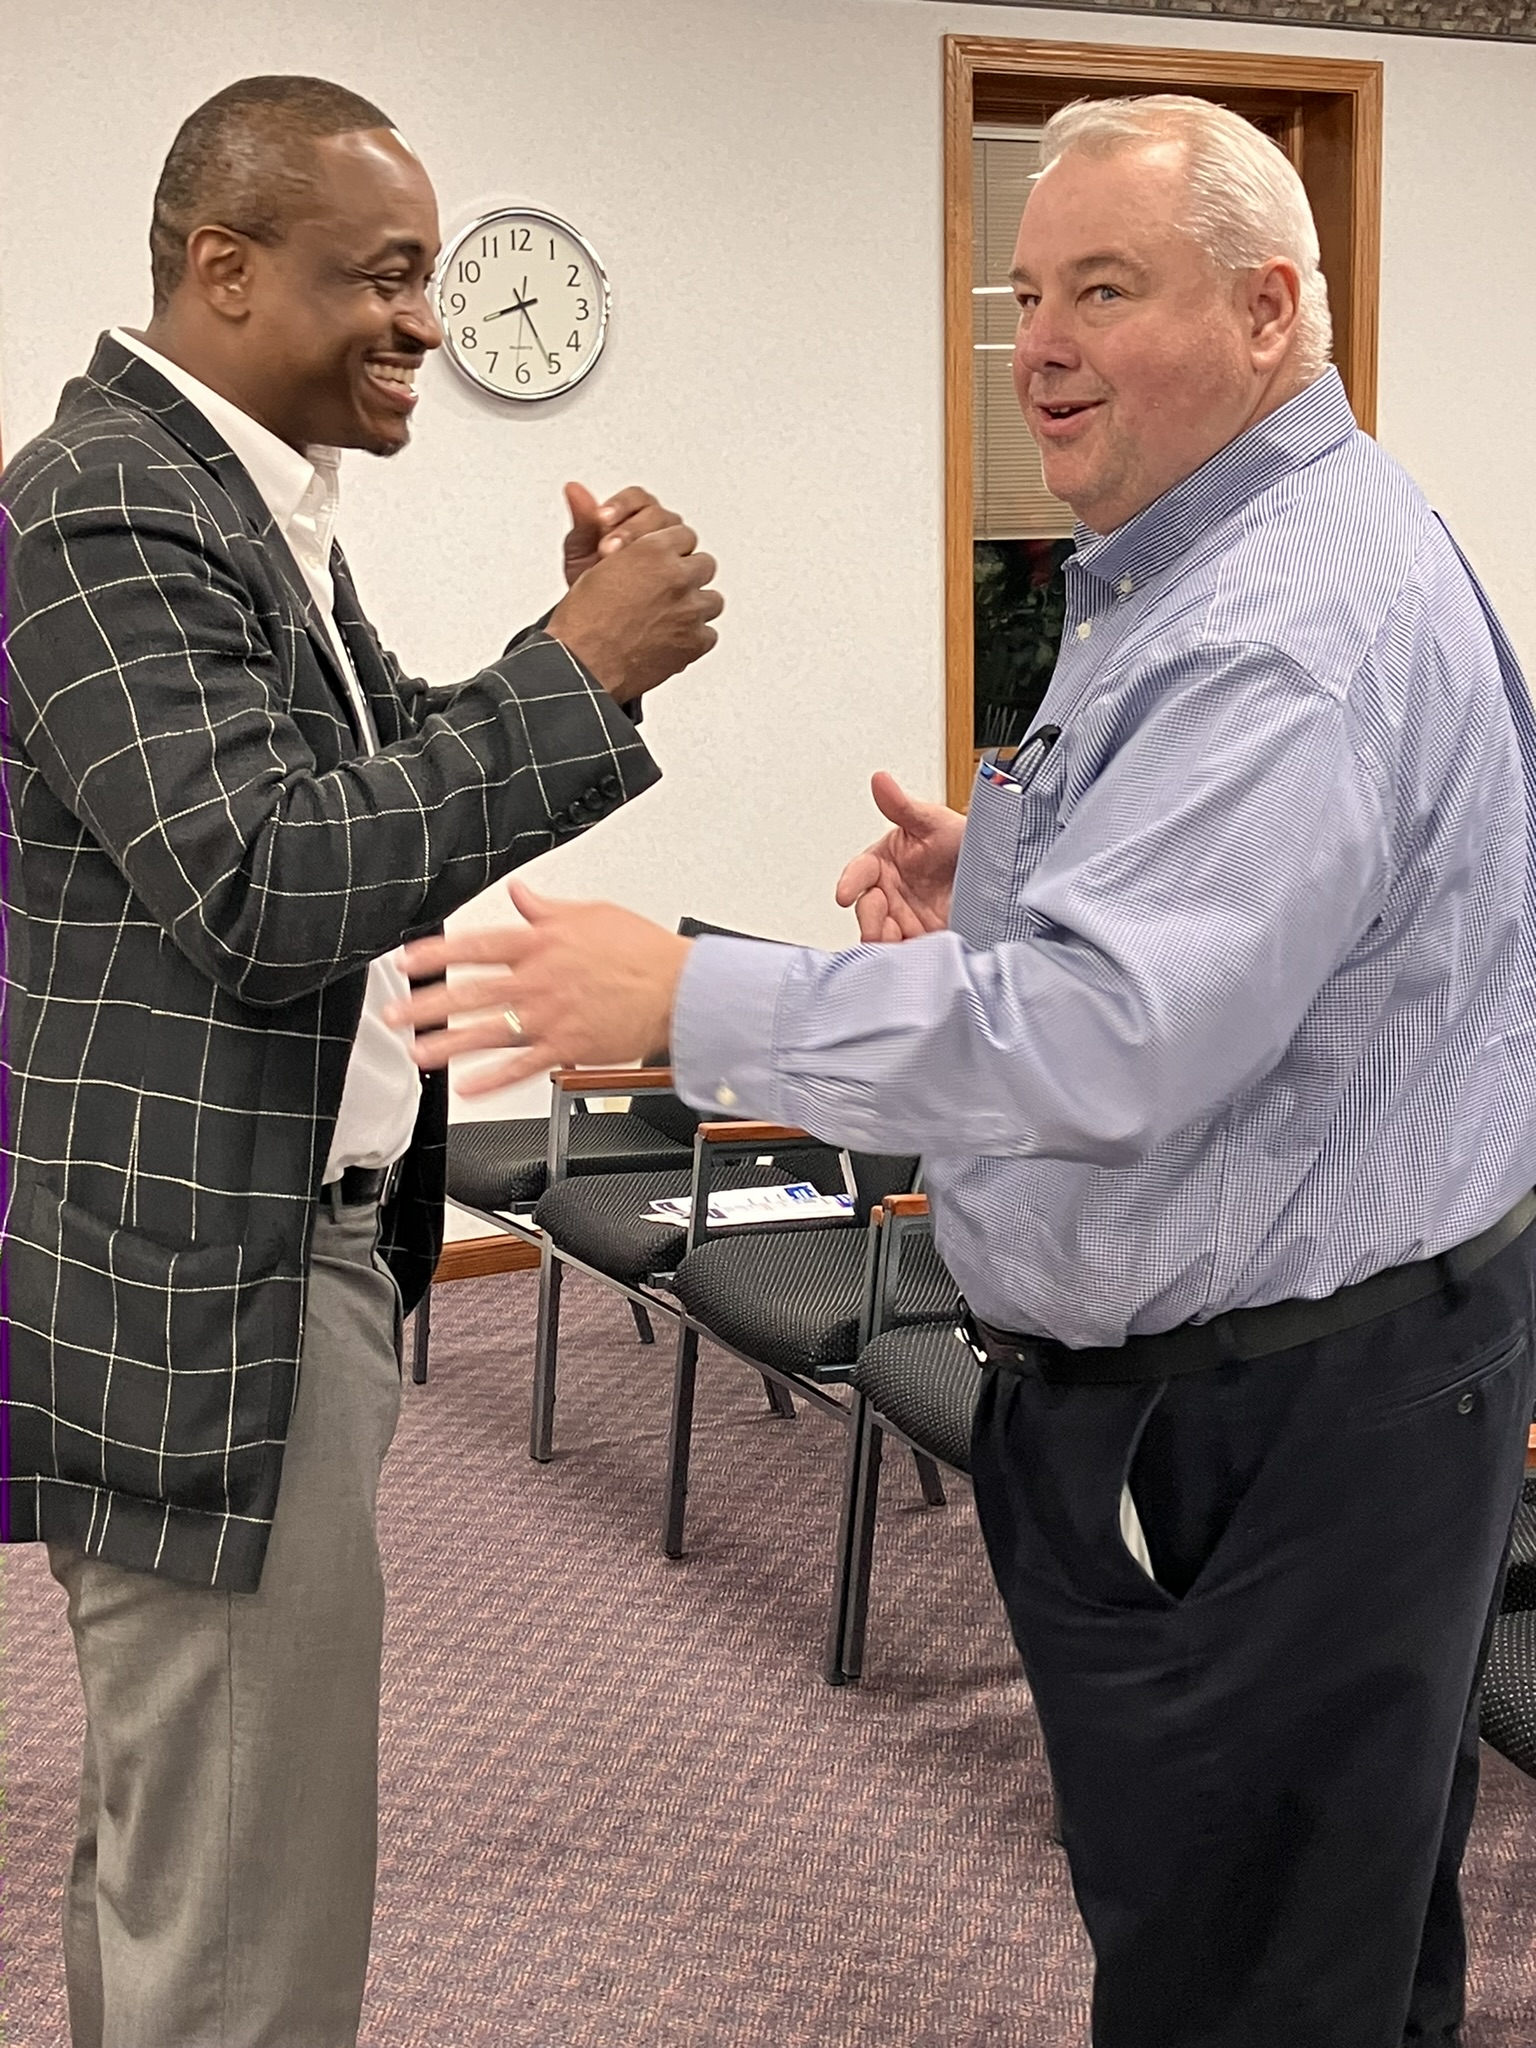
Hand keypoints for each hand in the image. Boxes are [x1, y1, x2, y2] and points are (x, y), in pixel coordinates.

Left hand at [387, 882, 690, 1093]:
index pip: (475, 946)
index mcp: (541, 943)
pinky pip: (521, 1066)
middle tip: (395, 1015)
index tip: (405, 962)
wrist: (679, 990)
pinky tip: (467, 1087)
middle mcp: (538, 980)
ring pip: (487, 1032)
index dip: (435, 953)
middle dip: (426, 1005)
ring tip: (418, 1053)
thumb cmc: (641, 952)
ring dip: (448, 1045)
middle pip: (470, 992)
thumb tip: (520, 892)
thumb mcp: (590, 914)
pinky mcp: (567, 1046)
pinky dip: (492, 1079)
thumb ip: (546, 909)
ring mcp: (550, 1017)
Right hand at [547, 521, 722, 703]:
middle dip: (686, 576)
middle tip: (665, 589)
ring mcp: (691, 611)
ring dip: (694, 606)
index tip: (662, 561)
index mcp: (653, 551)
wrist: (583, 665)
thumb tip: (578, 491)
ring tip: (669, 616)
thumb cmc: (582, 620)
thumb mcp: (584, 562)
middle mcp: (678, 577)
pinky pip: (709, 634)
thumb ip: (591, 526)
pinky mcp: (695, 642)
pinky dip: (693, 638)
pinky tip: (672, 638)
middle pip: (703, 564)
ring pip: (711, 600)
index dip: (670, 551)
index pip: (683, 536)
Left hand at [560, 482, 683, 585]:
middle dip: (632, 531)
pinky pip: (684, 570)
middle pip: (659, 516)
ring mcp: (677, 552)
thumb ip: (583, 521)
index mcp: (637, 514)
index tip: (601, 517)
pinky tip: (647, 588)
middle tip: (608, 549)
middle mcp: (661, 530)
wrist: (602, 620)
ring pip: (677, 539)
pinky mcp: (685, 576)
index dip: (621, 506)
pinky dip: (667, 577)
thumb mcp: (580, 552)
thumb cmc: (592, 583)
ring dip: (651, 553)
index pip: (637, 498)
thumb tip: (573, 488)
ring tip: (623, 570)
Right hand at [835, 771, 965, 941]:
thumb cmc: (961, 844)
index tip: (844, 894)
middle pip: (867, 909)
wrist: (1000, 875)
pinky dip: (903, 957)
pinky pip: (905, 953)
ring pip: (882, 935)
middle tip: (877, 928)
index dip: (850, 882)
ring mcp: (904, 919)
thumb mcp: (935, 821)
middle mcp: (889, 893)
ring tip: (894, 944)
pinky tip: (911, 957)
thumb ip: (904, 806)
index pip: (860, 872)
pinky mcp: (921, 941)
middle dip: (869, 919)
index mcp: (885, 863)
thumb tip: (881, 780)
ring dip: (883, 941)